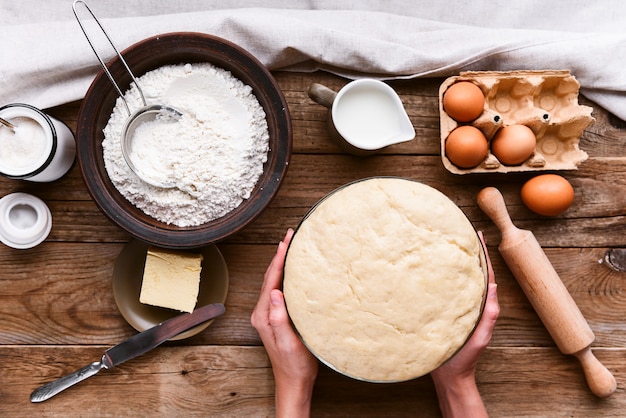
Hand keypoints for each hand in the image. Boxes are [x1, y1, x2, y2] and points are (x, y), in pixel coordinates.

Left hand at [251, 229, 317, 417]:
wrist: (294, 381)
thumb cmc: (295, 364)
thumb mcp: (289, 342)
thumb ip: (280, 318)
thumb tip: (275, 292)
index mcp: (263, 315)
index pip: (271, 280)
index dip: (279, 258)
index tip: (286, 240)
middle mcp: (262, 313)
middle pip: (269, 277)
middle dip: (279, 255)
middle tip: (290, 236)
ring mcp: (268, 315)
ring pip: (273, 282)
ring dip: (281, 263)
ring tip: (290, 247)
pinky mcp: (275, 317)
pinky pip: (278, 290)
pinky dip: (284, 276)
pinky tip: (292, 271)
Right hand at [430, 231, 499, 417]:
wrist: (448, 377)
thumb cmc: (466, 358)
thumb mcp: (481, 336)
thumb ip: (489, 314)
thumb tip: (494, 286)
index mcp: (480, 305)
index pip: (483, 274)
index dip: (482, 255)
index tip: (479, 236)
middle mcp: (467, 303)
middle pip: (469, 273)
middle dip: (467, 253)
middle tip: (460, 232)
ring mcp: (453, 308)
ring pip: (454, 281)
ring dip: (452, 263)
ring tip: (445, 244)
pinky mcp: (439, 313)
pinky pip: (440, 291)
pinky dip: (438, 278)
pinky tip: (428, 270)